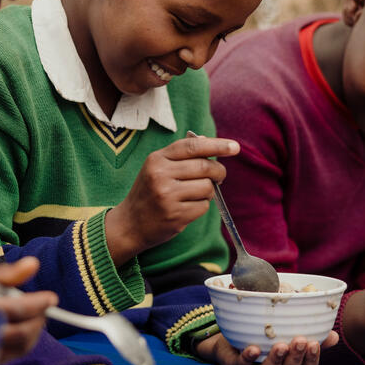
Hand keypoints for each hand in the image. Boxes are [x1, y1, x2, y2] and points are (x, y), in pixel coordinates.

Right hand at [0, 258, 56, 363]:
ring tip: (35, 319)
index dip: (39, 303)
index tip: (51, 298)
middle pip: (22, 333)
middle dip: (39, 320)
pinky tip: (21, 332)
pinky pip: (9, 358)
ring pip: (19, 349)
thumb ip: (3, 274)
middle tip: (45, 308)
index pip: (18, 308)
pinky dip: (21, 345)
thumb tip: (34, 264)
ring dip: (34, 333)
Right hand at [104, 136, 239, 265]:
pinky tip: (188, 208)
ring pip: (207, 187)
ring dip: (209, 192)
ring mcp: (167, 196)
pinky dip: (202, 206)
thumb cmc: (149, 192)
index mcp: (157, 159)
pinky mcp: (175, 215)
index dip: (217, 145)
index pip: (192, 146)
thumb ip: (180, 155)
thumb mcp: (157, 167)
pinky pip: (204, 206)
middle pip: (205, 167)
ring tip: (195, 194)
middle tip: (219, 177)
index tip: (235, 147)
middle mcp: (160, 175)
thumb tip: (208, 140)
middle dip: (219, 172)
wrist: (130, 224)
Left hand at [193, 332, 337, 364]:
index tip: (315, 344)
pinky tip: (253, 349)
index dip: (311, 360)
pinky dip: (248, 358)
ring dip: (276, 360)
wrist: (229, 344)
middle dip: (296, 358)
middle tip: (300, 340)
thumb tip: (334, 336)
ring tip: (281, 346)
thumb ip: (311, 338)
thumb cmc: (264, 342)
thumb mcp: (287, 338)